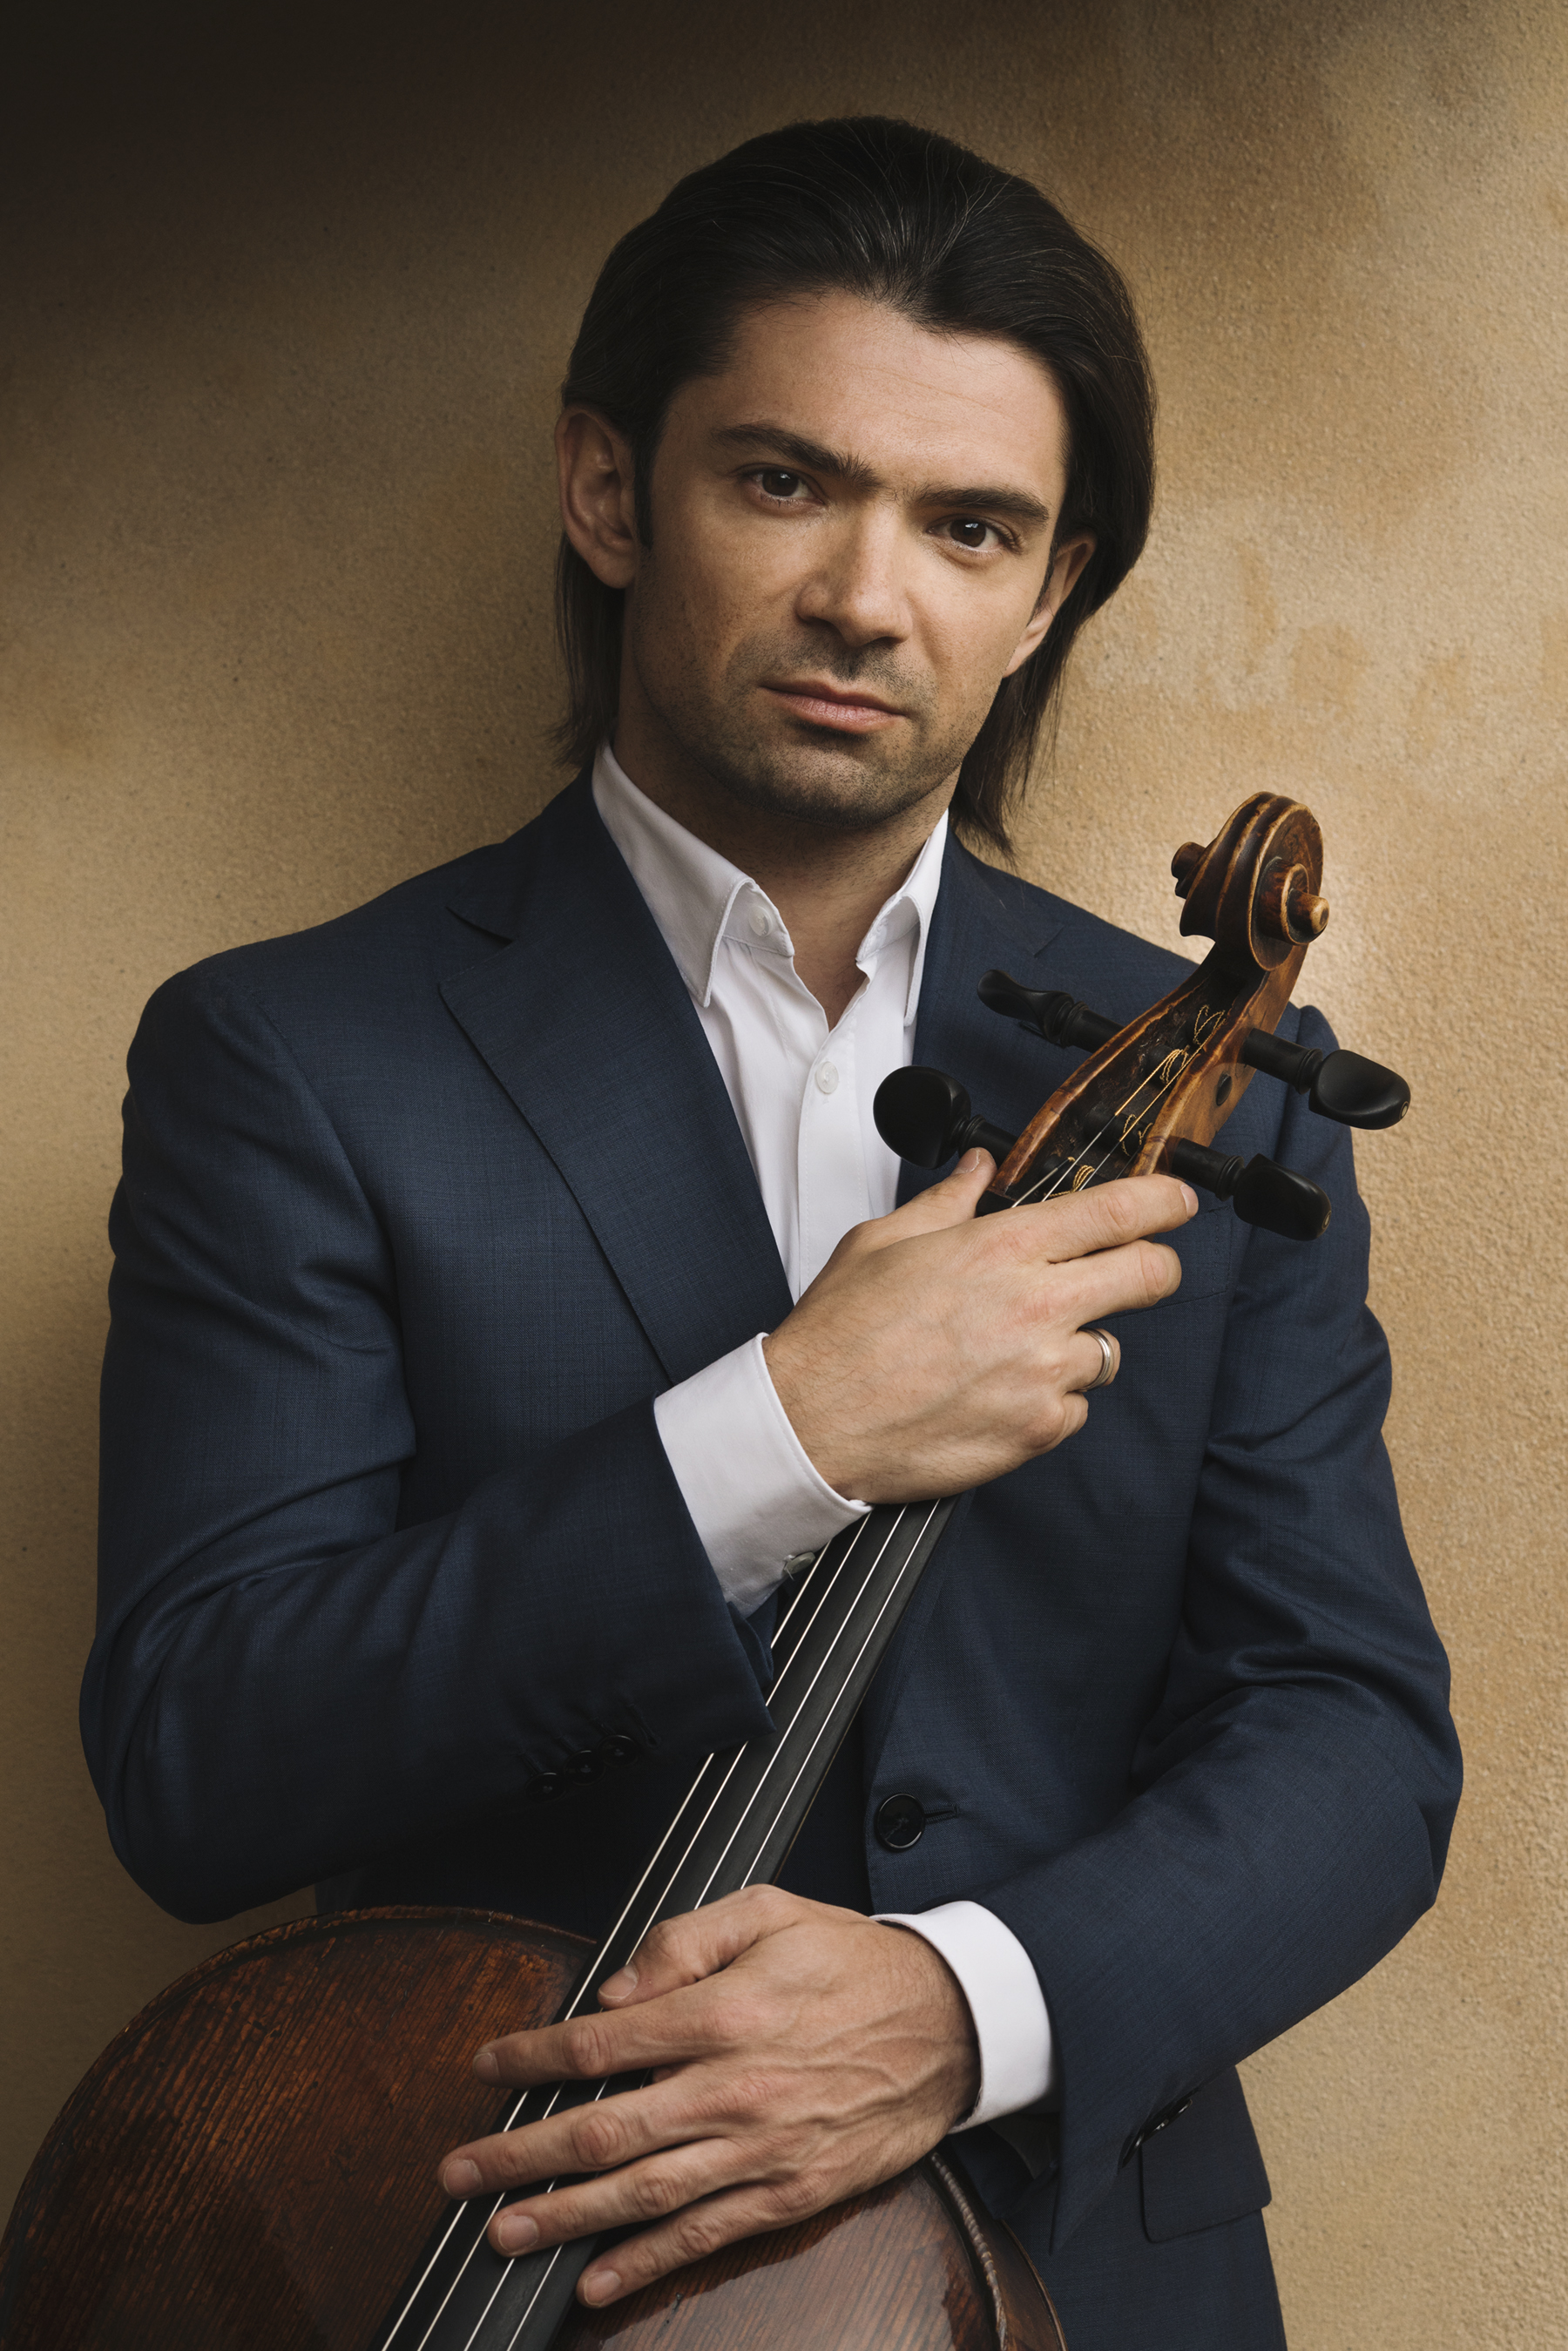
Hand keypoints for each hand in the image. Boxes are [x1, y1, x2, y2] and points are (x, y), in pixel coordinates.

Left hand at [437, 1885, 978, 2307]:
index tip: (490, 2066)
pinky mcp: (792, 2193)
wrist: (951, 2025)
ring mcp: (763, 2151)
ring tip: (503, 2230)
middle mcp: (736, 2088)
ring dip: (565, 2217)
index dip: (534, 2057)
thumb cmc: (854, 1963)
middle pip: (605, 2130)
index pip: (604, 2041)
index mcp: (726, 2012)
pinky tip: (597, 2281)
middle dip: (520, 2155)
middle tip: (460, 2172)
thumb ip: (684, 1939)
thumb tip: (616, 1989)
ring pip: (644, 2194)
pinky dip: (648, 2266)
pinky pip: (707, 2237)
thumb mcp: (770, 1911)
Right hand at [764, 1153, 1195, 1499]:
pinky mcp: (1038, 1428)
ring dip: (1079, 1342)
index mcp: (1001, 1249)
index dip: (1165, 1203)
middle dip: (1155, 1267)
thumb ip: (947, 1203)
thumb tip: (978, 1172)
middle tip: (1139, 1269)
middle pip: (1149, 1276)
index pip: (1118, 1212)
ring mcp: (1043, 1372)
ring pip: (1108, 1348)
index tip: (1179, 1202)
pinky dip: (1050, 1398)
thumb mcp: (883, 1242)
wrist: (812, 1423)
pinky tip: (1000, 1390)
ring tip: (1017, 1347)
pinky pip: (1076, 1405)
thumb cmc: (840, 1336)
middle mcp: (1035, 1307)